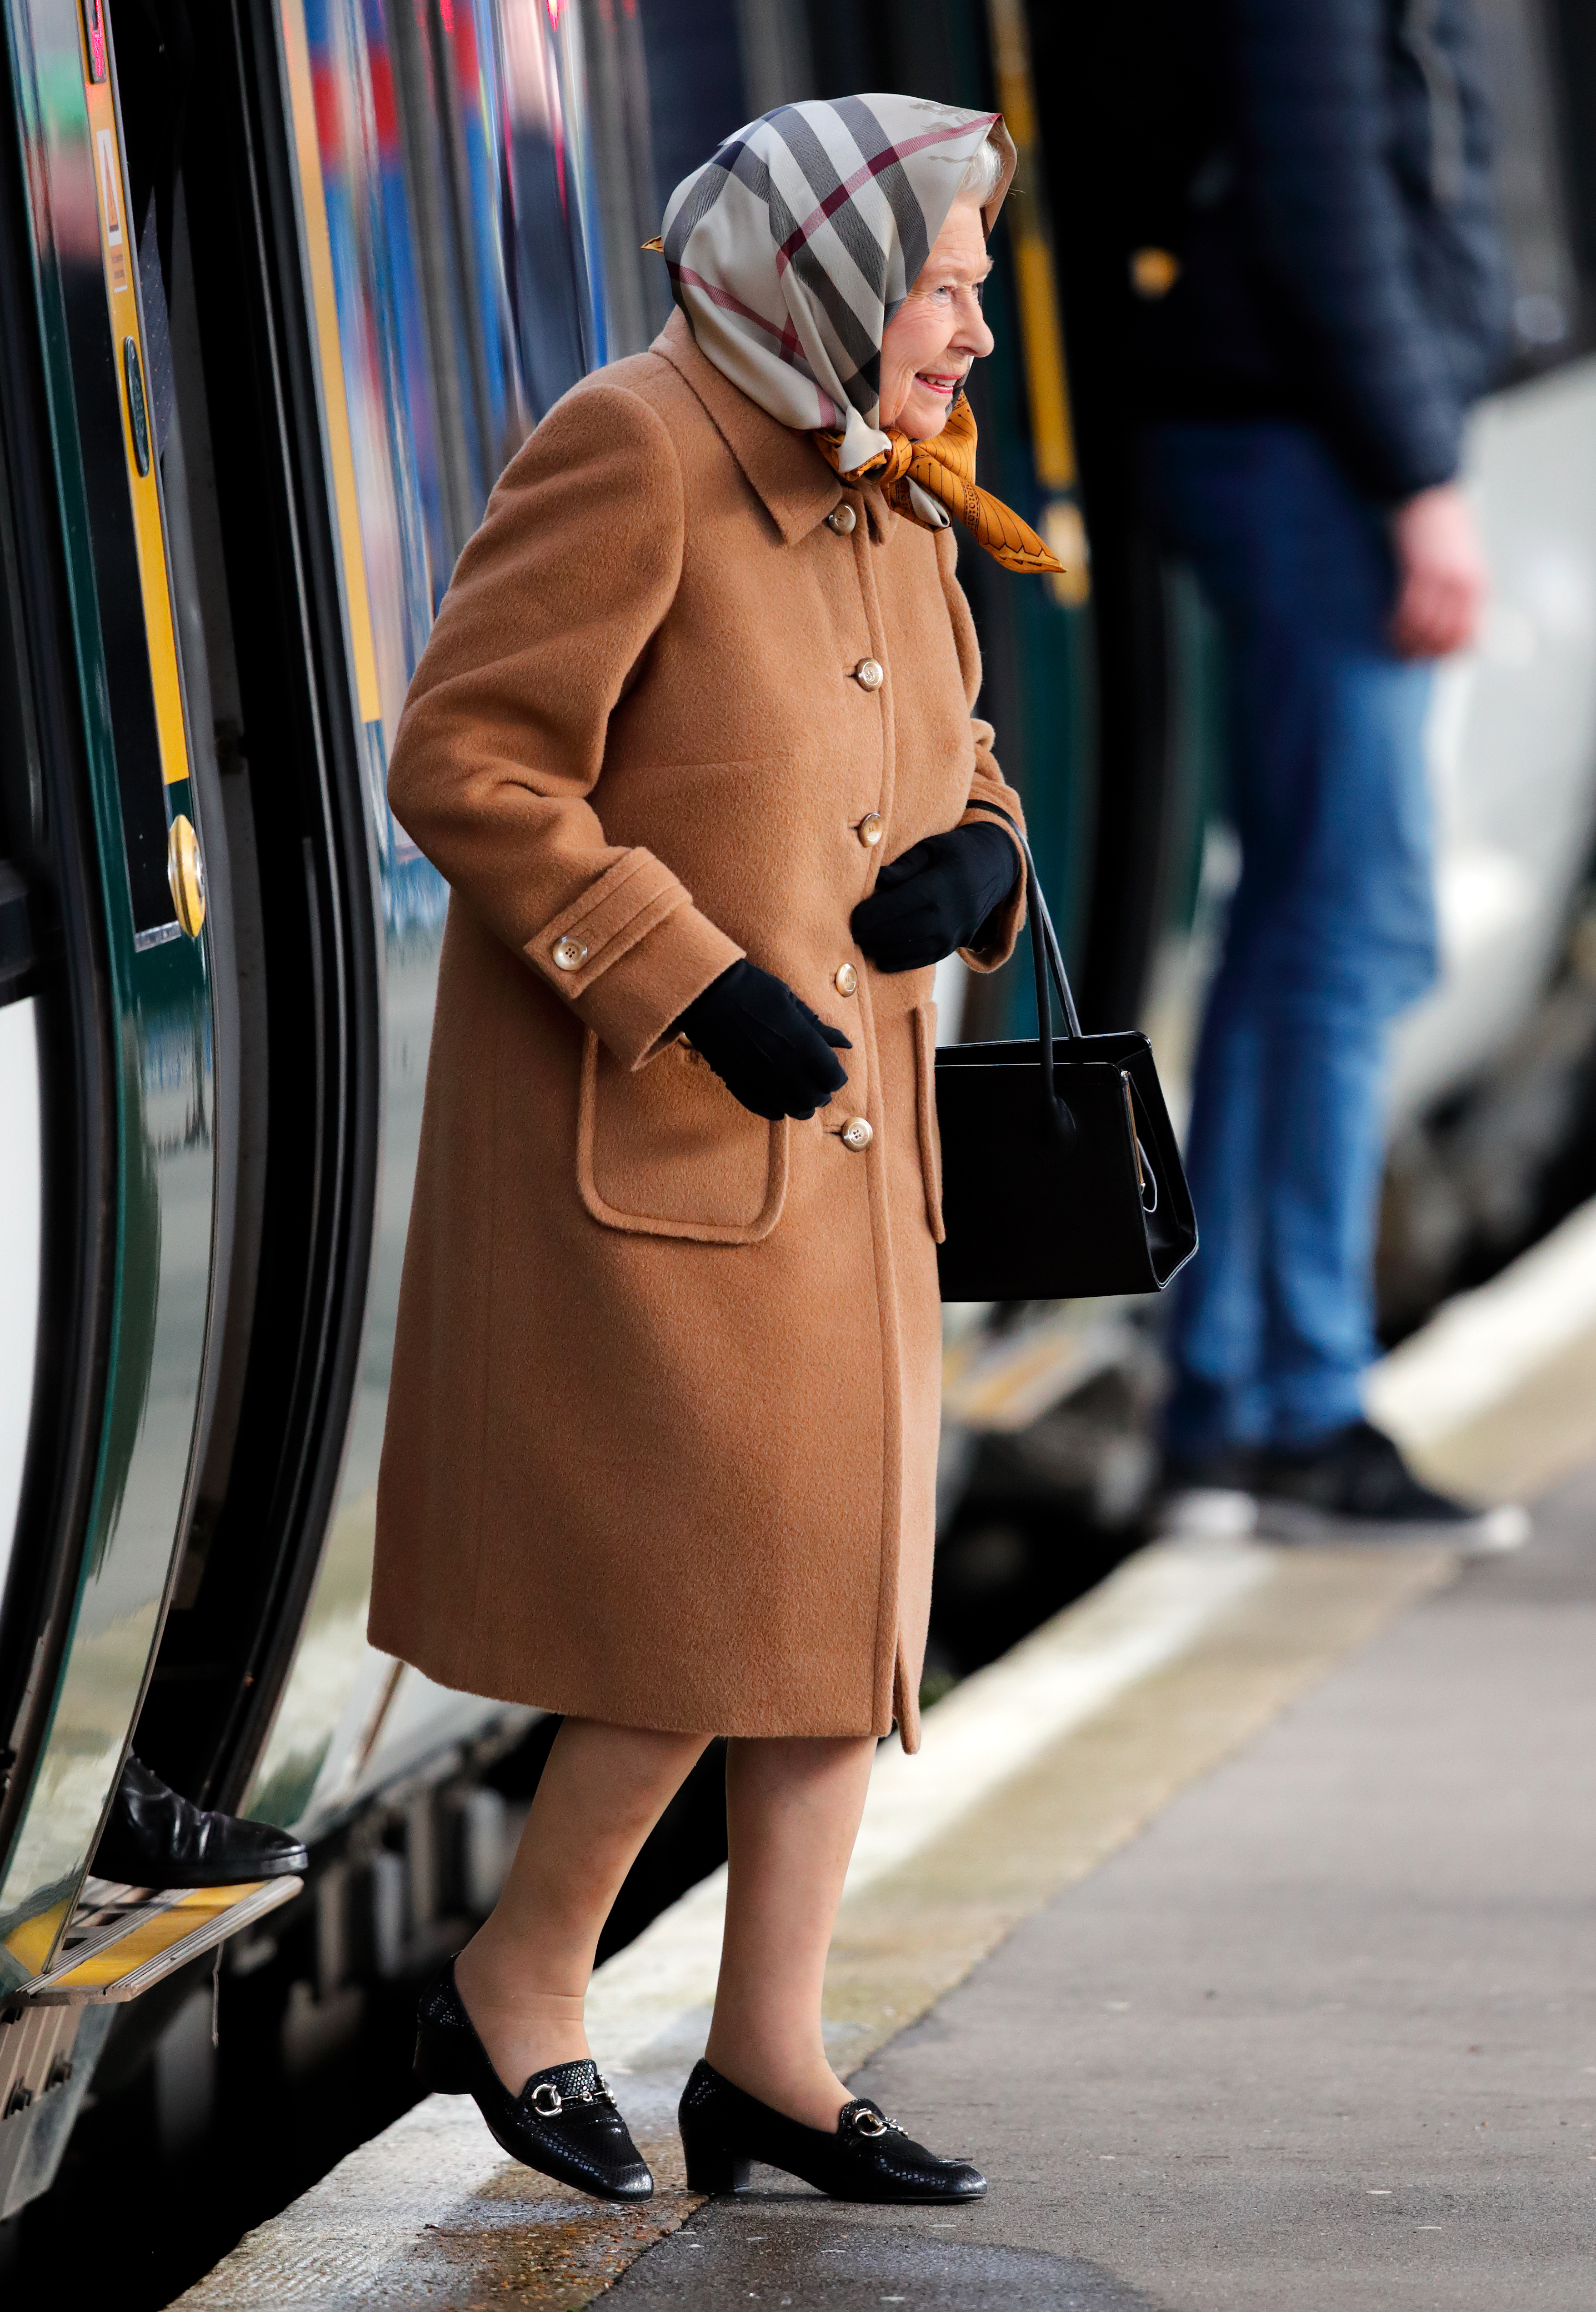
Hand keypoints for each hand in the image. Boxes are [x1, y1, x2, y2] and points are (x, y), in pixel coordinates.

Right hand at [672, 959, 850, 1120]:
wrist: (708, 992)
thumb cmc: (753, 989)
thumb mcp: (792, 1002)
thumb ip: (819, 1029)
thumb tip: (845, 1043)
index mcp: (802, 1044)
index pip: (833, 1078)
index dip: (836, 1077)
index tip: (832, 1070)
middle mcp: (784, 1067)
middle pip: (815, 1098)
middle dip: (821, 1093)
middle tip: (818, 1086)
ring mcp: (760, 1078)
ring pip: (791, 1109)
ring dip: (801, 1105)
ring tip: (800, 1096)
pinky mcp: (738, 1083)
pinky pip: (763, 1109)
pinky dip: (775, 1110)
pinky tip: (779, 1106)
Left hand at [849, 821, 1020, 972]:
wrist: (994, 869)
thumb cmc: (954, 852)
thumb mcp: (930, 849)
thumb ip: (902, 867)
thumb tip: (876, 881)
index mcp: (937, 886)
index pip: (895, 906)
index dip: (869, 915)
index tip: (851, 917)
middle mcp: (946, 915)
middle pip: (898, 931)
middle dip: (870, 935)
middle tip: (849, 933)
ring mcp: (951, 934)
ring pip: (907, 949)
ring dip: (880, 950)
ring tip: (861, 944)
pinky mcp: (953, 946)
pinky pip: (922, 960)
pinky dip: (899, 962)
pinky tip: (880, 959)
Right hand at [1389, 484, 1485, 659]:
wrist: (1430, 494)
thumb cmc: (1441, 530)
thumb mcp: (1460, 563)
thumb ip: (1457, 593)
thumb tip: (1445, 625)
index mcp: (1477, 586)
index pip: (1468, 637)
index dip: (1448, 656)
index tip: (1429, 661)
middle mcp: (1464, 586)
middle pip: (1446, 638)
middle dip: (1424, 654)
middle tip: (1404, 658)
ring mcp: (1442, 579)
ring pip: (1425, 629)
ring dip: (1406, 643)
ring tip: (1392, 645)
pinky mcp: (1420, 571)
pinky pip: (1407, 611)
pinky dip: (1396, 626)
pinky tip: (1386, 627)